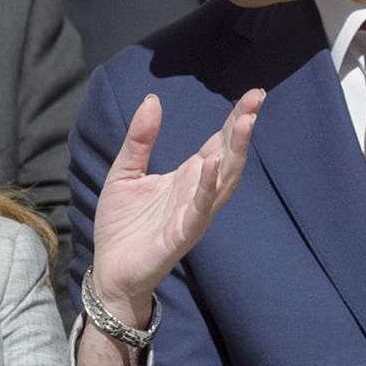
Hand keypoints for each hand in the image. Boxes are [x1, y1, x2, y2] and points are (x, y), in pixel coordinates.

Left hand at [90, 89, 263, 324]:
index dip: (235, 119)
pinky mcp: (182, 235)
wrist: (109, 270)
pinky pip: (201, 209)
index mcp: (187, 177)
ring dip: (235, 152)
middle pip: (228, 155)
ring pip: (224, 180)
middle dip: (243, 127)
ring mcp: (194, 214)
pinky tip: (213, 164)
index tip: (253, 94)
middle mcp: (197, 192)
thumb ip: (140, 139)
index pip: (218, 143)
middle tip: (257, 98)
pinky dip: (209, 187)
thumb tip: (152, 100)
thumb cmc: (121, 225)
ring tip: (244, 122)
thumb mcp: (125, 172)